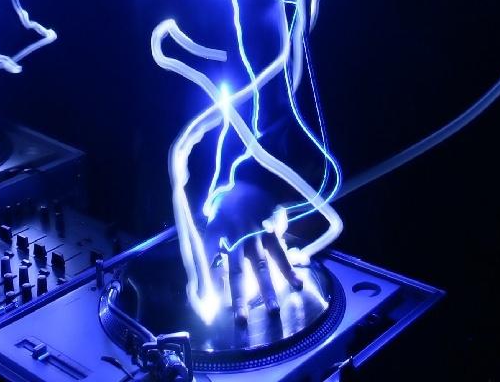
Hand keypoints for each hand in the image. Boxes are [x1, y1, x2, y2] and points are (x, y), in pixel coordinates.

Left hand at [206, 181, 302, 323]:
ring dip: (267, 288)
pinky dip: (288, 268)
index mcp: (216, 232)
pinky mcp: (271, 231)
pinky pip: (280, 252)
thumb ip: (209, 249)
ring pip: (261, 265)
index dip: (209, 281)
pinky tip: (297, 284)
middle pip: (236, 269)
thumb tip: (202, 279)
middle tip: (240, 320)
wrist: (248, 178)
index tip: (208, 305)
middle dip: (238, 296)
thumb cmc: (227, 207)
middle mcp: (235, 235)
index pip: (209, 259)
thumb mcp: (212, 222)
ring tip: (273, 310)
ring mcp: (255, 234)